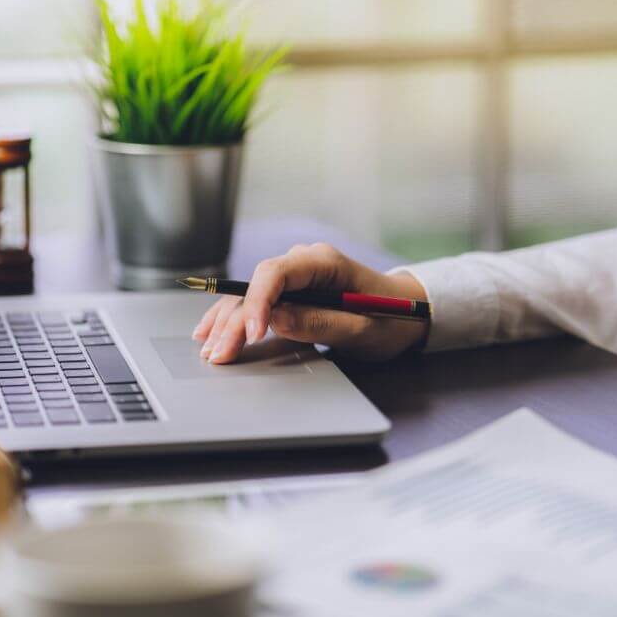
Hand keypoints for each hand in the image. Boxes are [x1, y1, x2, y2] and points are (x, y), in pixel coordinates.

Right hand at [192, 243, 428, 363]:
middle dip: (235, 321)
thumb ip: (320, 322)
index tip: (252, 333)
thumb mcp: (362, 328)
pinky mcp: (290, 293)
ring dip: (227, 322)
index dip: (258, 302)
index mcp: (324, 263)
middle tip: (220, 354)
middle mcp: (303, 264)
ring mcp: (295, 278)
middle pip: (256, 287)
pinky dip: (233, 319)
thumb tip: (276, 319)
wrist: (407, 314)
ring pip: (249, 295)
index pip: (277, 273)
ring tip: (209, 349)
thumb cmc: (391, 319)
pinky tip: (210, 332)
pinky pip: (256, 302)